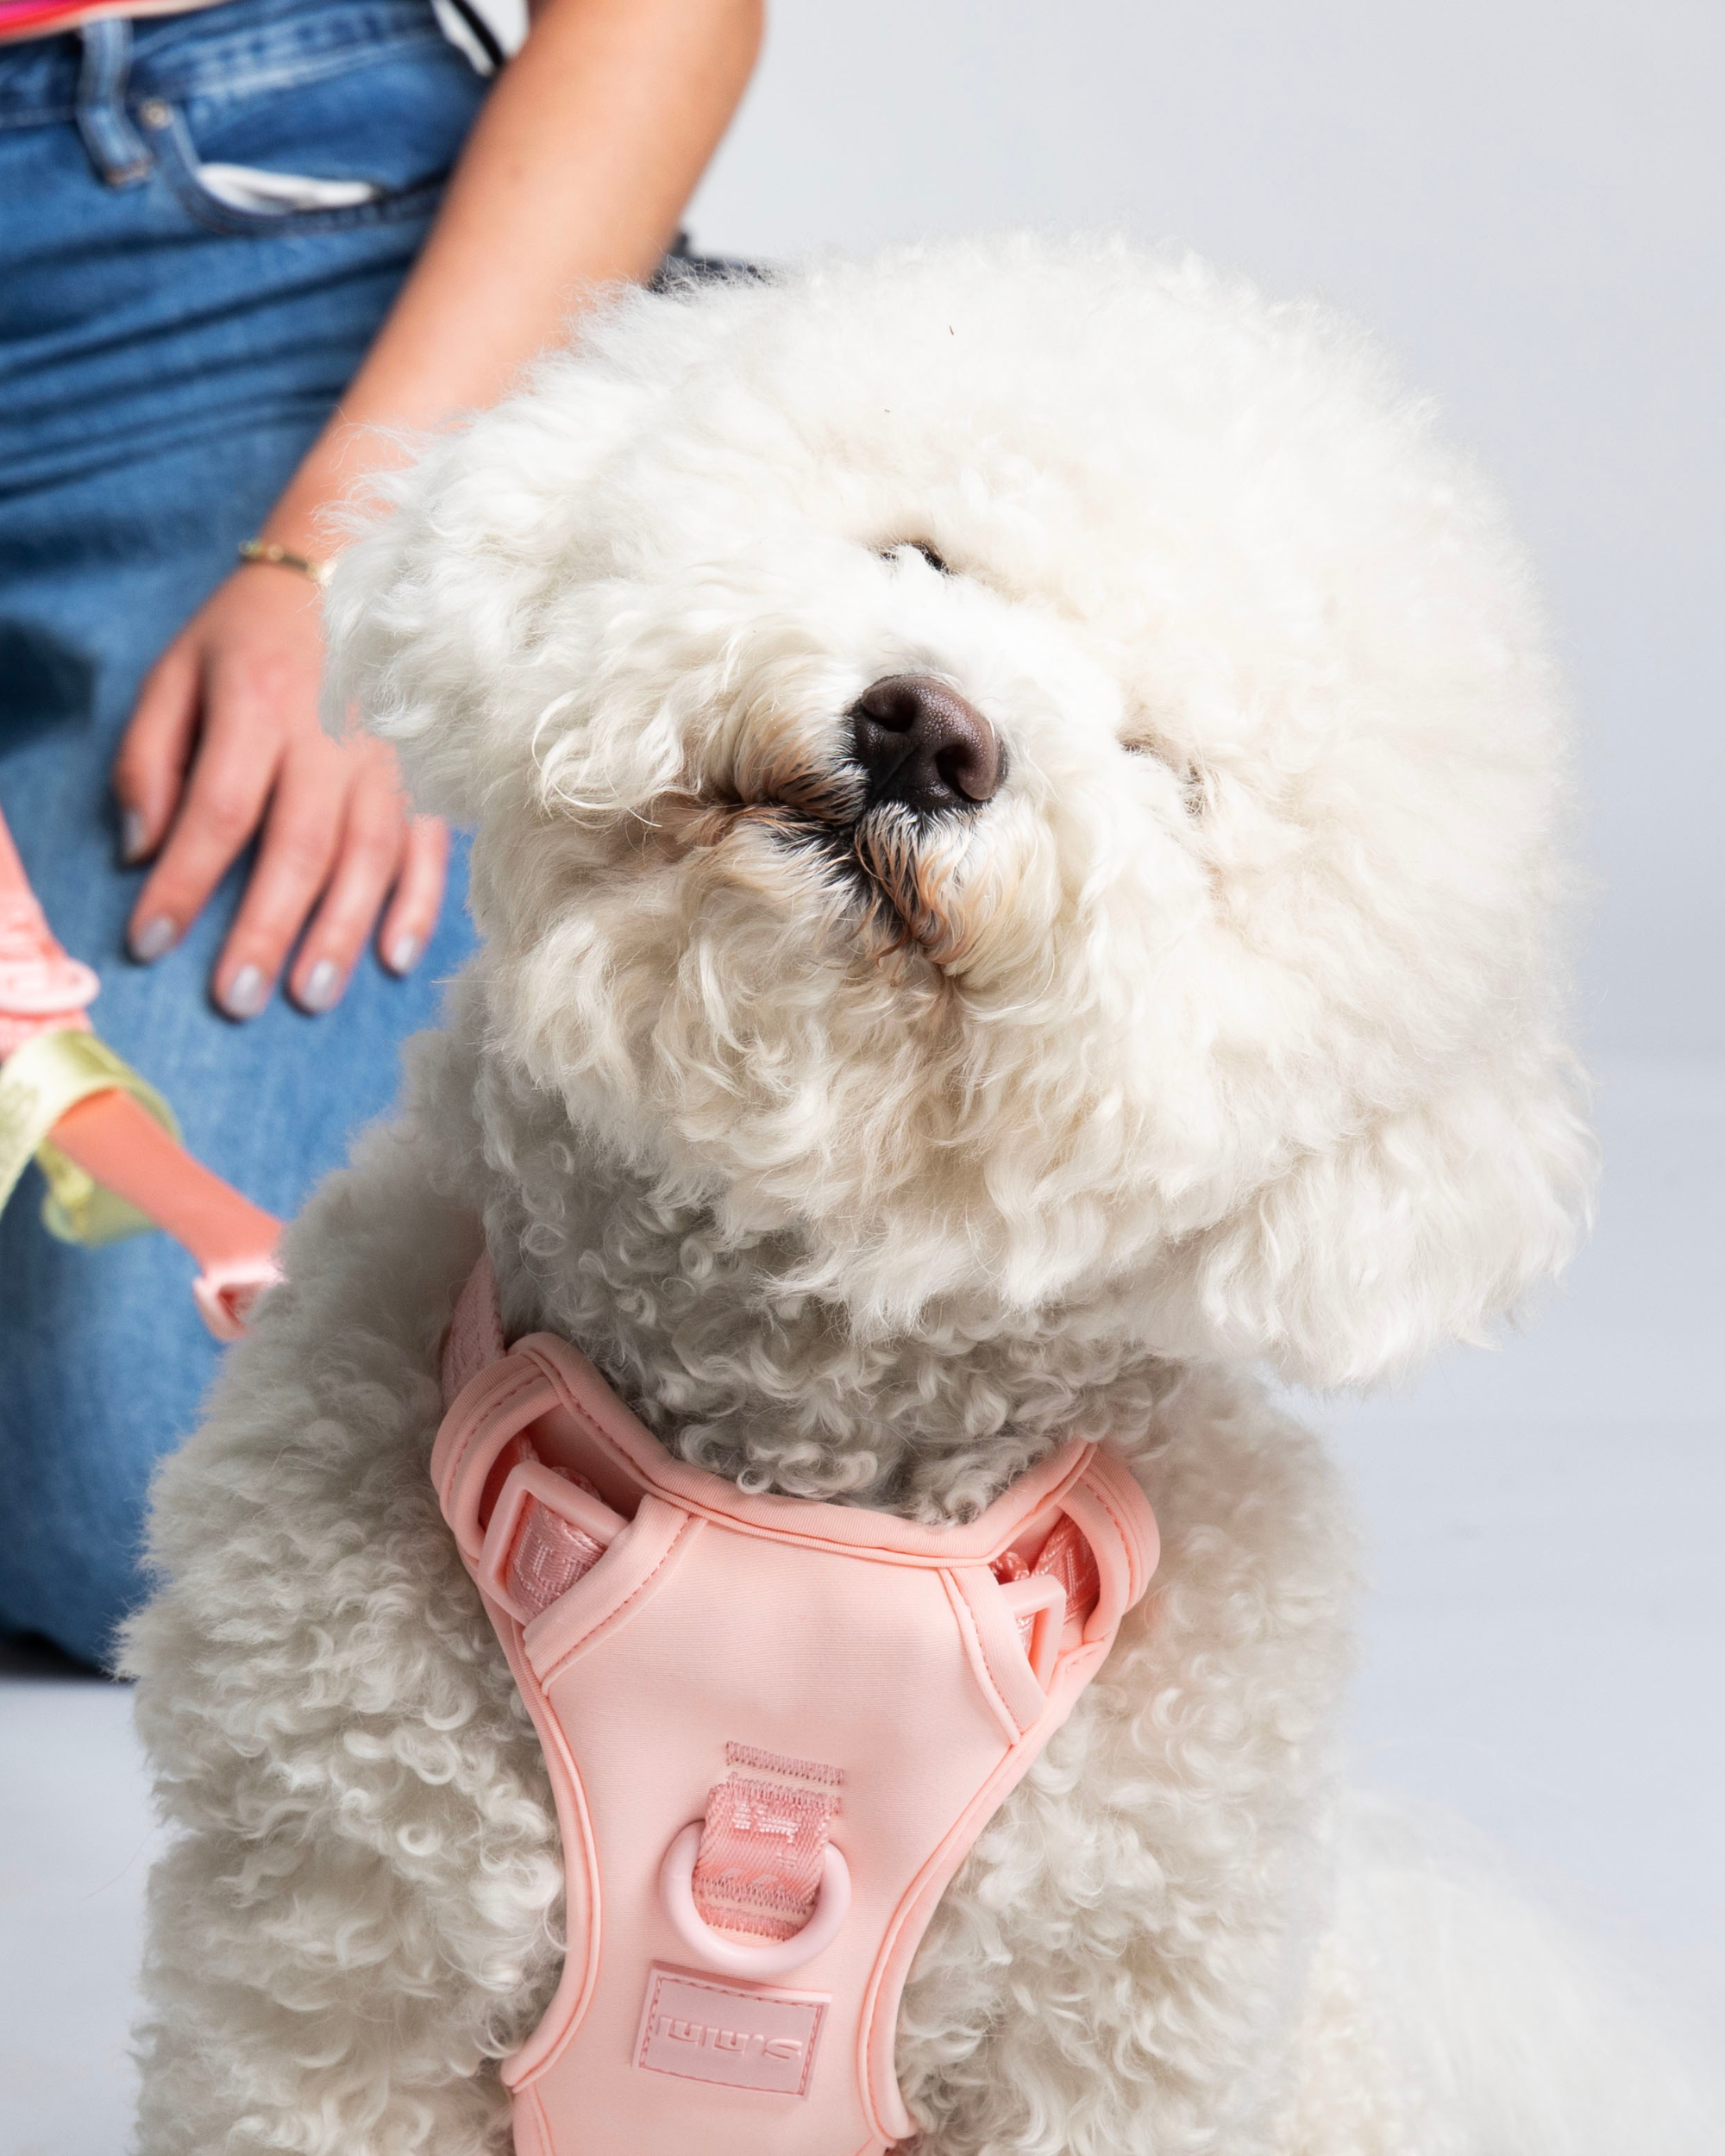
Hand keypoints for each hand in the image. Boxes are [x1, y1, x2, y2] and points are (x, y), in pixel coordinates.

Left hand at [114, 564, 447, 1017]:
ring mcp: (391, 758)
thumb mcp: (178, 672)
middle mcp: (330, 735)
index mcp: (258, 704)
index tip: (150, 942)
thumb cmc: (252, 637)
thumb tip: (140, 849)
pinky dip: (416, 905)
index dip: (183, 882)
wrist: (355, 572)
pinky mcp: (430, 775)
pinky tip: (392, 956)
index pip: (218, 809)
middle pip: (300, 845)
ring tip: (310, 994)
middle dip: (267, 928)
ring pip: (369, 856)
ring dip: (341, 932)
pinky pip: (429, 848)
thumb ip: (149, 758)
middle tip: (238, 997)